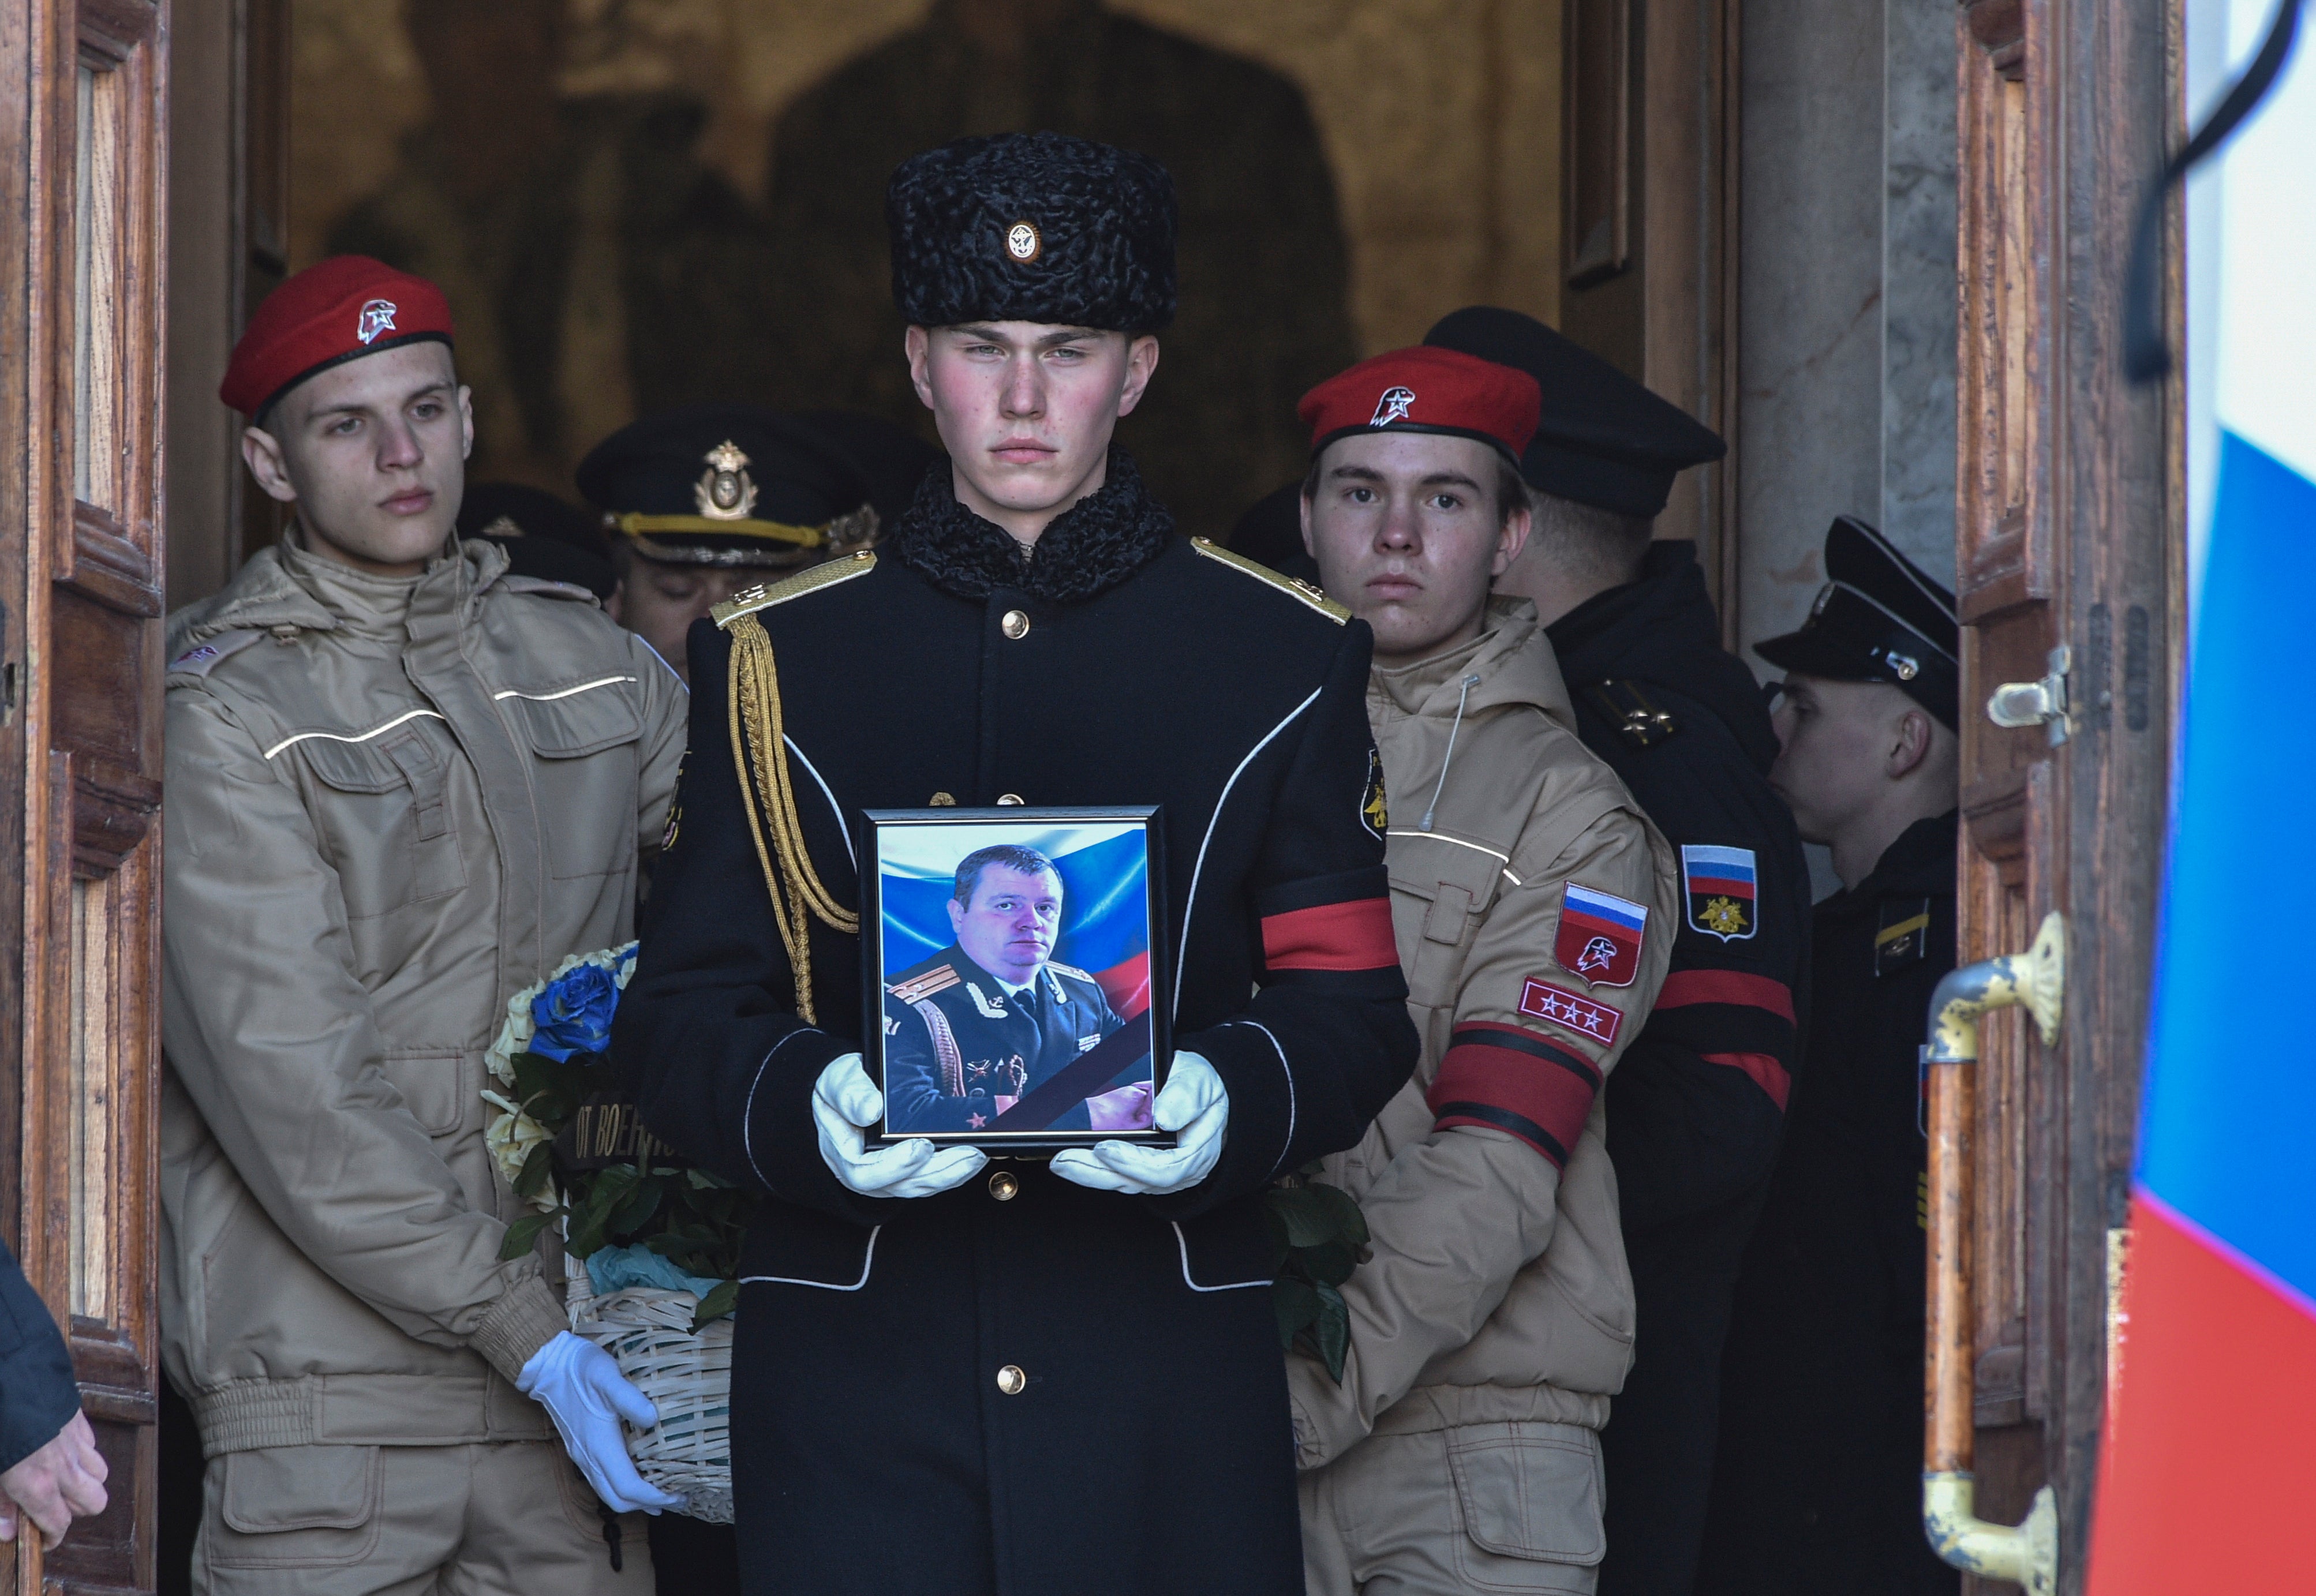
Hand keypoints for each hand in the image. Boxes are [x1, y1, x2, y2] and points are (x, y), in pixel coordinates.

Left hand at [0, 1412, 107, 1548]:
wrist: (10, 1381)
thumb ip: (0, 1506)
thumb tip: (8, 1532)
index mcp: (38, 1486)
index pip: (60, 1524)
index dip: (52, 1537)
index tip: (43, 1539)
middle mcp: (65, 1468)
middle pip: (95, 1503)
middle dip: (76, 1511)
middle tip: (52, 1508)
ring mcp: (77, 1444)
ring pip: (100, 1475)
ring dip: (84, 1482)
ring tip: (61, 1480)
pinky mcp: (80, 1423)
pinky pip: (92, 1447)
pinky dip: (82, 1455)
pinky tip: (61, 1451)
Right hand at [516, 1332, 683, 1515]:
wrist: (547, 1365)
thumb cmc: (580, 1369)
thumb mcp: (607, 1375)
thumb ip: (629, 1398)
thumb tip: (653, 1419)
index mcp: (598, 1444)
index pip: (628, 1486)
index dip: (654, 1497)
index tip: (679, 1496)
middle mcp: (588, 1457)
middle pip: (618, 1498)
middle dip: (648, 1505)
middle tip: (679, 1499)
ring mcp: (582, 1455)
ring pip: (608, 1493)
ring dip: (635, 1500)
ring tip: (663, 1494)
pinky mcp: (580, 1449)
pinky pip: (602, 1481)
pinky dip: (623, 1488)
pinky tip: (639, 1477)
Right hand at [813, 1053, 987, 1197]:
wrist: (848, 1093)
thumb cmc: (842, 1088)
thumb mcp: (838, 1082)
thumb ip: (850, 1094)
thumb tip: (870, 1109)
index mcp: (844, 1153)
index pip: (866, 1172)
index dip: (897, 1165)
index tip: (921, 1147)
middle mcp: (867, 1172)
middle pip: (902, 1184)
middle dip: (938, 1172)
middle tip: (968, 1154)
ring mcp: (889, 1176)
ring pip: (921, 1184)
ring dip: (952, 1173)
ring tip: (977, 1156)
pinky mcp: (908, 1172)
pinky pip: (931, 1178)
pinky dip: (954, 1170)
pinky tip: (974, 1157)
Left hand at [1051, 1052, 1226, 1195]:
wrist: (1205, 1090)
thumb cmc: (1203, 1085)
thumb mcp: (1200, 1079)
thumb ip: (1186, 1095)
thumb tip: (1166, 1117)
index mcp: (1198, 1151)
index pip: (1164, 1168)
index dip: (1132, 1162)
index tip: (1104, 1148)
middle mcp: (1181, 1169)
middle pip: (1137, 1181)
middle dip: (1097, 1172)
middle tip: (1065, 1160)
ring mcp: (1162, 1172)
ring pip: (1124, 1182)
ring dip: (1090, 1173)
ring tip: (1061, 1161)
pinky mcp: (1147, 1170)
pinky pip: (1120, 1176)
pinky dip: (1096, 1170)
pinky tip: (1074, 1161)